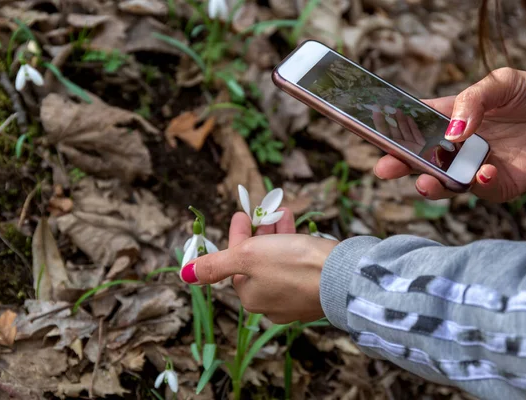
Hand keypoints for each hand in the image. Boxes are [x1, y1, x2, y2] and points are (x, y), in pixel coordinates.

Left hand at [181, 209, 337, 323]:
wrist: (342, 276)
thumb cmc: (292, 264)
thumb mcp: (246, 257)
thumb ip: (215, 264)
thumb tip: (184, 275)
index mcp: (250, 297)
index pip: (236, 263)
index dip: (238, 236)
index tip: (242, 214)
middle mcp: (271, 303)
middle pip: (258, 262)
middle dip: (259, 234)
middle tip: (262, 212)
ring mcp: (295, 299)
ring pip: (279, 261)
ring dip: (277, 236)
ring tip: (283, 213)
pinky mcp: (315, 291)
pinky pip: (298, 265)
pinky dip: (294, 245)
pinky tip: (297, 226)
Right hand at [374, 68, 525, 201]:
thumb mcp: (501, 83)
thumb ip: (472, 102)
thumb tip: (451, 132)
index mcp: (453, 119)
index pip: (416, 125)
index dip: (394, 132)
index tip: (376, 136)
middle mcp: (459, 146)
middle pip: (422, 159)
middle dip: (401, 165)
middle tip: (386, 168)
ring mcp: (477, 167)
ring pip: (445, 182)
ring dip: (432, 184)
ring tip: (425, 181)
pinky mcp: (500, 186)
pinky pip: (482, 191)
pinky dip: (478, 185)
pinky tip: (483, 172)